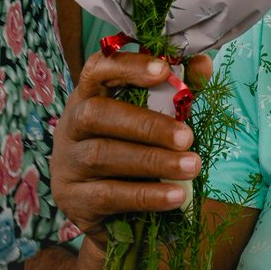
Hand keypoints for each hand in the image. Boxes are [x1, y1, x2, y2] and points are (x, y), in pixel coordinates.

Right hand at [50, 52, 212, 248]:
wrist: (104, 205)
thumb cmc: (132, 147)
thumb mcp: (151, 117)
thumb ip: (176, 91)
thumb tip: (202, 64)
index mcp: (90, 95)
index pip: (98, 69)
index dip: (128, 66)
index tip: (163, 70)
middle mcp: (71, 125)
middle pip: (97, 114)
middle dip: (147, 125)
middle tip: (188, 137)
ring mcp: (68, 163)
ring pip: (103, 156)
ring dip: (154, 161)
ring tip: (192, 166)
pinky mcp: (72, 199)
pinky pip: (108, 195)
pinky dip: (146, 195)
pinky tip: (176, 196)